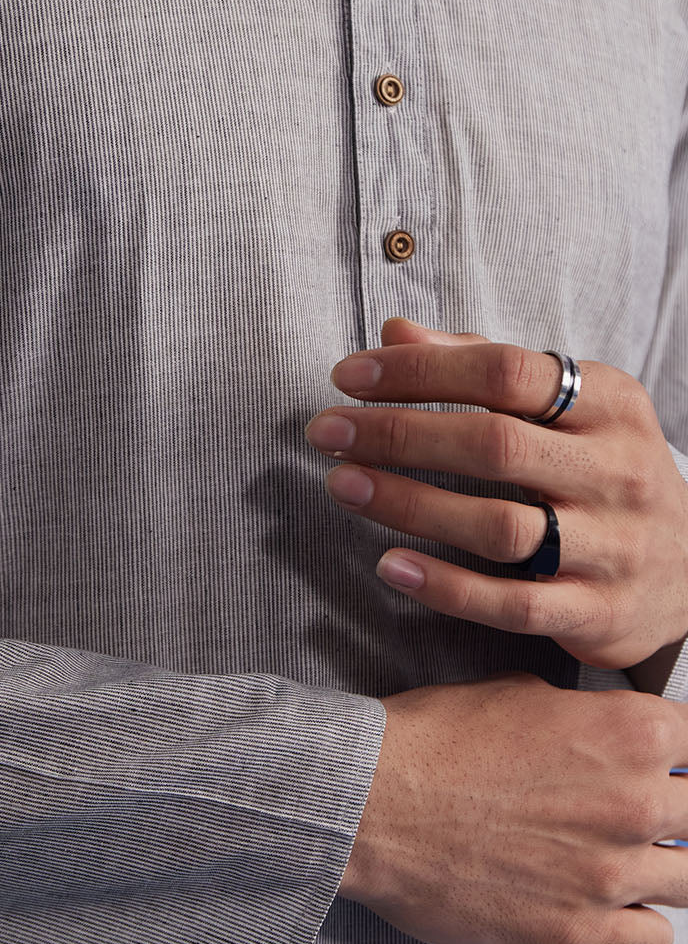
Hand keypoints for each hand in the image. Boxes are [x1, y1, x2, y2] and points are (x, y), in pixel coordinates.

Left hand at [304, 318, 687, 672]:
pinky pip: (510, 602)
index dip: (420, 371)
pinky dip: (444, 585)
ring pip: (498, 526)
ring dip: (408, 504)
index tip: (348, 376)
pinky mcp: (596, 612)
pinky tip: (388, 563)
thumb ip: (477, 363)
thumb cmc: (599, 466)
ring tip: (341, 485)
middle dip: (398, 434)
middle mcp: (617, 470)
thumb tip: (393, 332)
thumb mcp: (563, 404)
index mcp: (609, 401)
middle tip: (326, 431)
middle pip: (494, 445)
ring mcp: (612, 546)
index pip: (503, 371)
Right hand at [341, 672, 687, 943]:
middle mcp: (635, 803)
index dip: (682, 748)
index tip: (672, 761)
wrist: (375, 802)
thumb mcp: (516, 692)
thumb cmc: (434, 740)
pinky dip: (637, 918)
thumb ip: (580, 716)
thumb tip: (598, 731)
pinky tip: (607, 900)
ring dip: (662, 866)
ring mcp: (613, 875)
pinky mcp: (582, 934)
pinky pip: (653, 936)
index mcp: (626, 733)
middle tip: (635, 809)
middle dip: (677, 810)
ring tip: (622, 856)